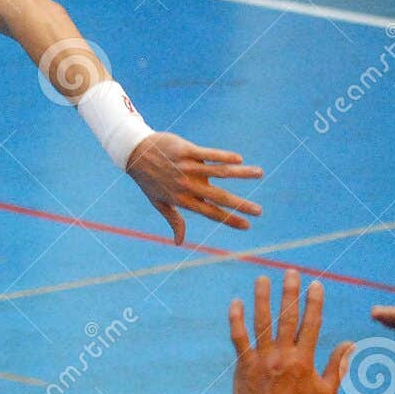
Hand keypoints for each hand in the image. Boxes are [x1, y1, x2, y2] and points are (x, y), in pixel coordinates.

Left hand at [126, 132, 262, 237]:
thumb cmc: (148, 180)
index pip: (210, 213)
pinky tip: (239, 158)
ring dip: (241, 173)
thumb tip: (179, 243)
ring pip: (218, 171)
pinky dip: (224, 156)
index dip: (229, 220)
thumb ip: (174, 220)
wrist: (134, 153)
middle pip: (219, 196)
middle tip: (259, 210)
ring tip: (259, 173)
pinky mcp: (185, 150)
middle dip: (240, 205)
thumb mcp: (158, 202)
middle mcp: (187, 185)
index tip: (247, 225)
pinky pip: (208, 153)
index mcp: (183, 199)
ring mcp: (187, 167)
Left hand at [229, 270, 353, 393]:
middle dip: (290, 293)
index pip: (311, 324)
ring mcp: (262, 359)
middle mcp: (283, 355)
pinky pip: (239, 338)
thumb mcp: (326, 392)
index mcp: (304, 360)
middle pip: (287, 318)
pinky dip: (236, 320)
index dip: (314, 303)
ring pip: (262, 323)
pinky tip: (235, 303)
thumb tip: (350, 343)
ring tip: (262, 279)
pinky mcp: (244, 365)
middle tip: (290, 272)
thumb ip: (337, 366)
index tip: (315, 284)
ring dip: (262, 299)